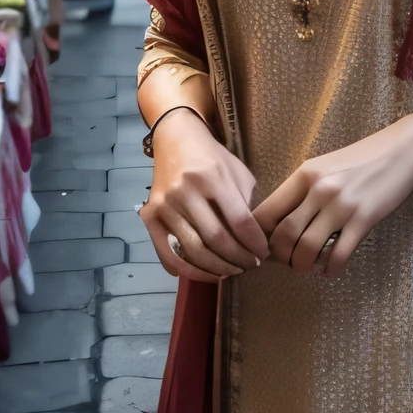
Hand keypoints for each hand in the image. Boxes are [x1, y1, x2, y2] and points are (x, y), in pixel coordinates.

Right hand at [139, 110, 265, 281]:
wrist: (176, 139)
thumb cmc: (212, 157)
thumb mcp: (237, 172)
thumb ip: (245, 203)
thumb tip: (252, 241)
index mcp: (213, 177)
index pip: (239, 221)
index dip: (254, 244)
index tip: (263, 254)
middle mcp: (185, 191)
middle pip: (216, 240)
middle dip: (237, 259)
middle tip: (249, 266)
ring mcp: (164, 205)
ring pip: (192, 251)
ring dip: (216, 269)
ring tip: (230, 271)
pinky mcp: (149, 215)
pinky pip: (167, 253)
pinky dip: (186, 270)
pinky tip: (203, 273)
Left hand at [253, 116, 412, 277]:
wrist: (404, 149)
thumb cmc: (363, 158)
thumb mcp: (325, 167)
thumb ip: (303, 190)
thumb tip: (280, 221)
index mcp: (304, 175)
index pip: (266, 213)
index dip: (259, 237)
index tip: (263, 249)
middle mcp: (318, 189)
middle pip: (283, 236)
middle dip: (281, 258)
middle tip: (288, 262)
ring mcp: (341, 205)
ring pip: (307, 249)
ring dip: (303, 266)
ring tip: (309, 267)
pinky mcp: (364, 218)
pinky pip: (339, 254)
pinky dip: (331, 269)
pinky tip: (332, 269)